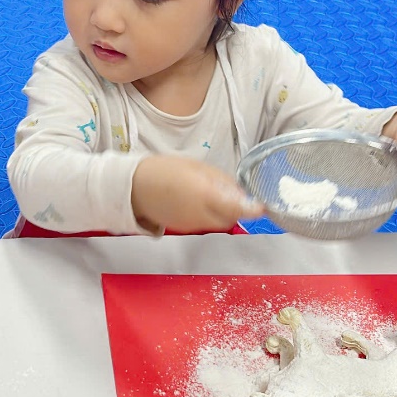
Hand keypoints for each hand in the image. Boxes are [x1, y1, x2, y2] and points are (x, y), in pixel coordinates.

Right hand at [131, 155, 262, 233]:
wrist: (134, 187)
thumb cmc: (164, 170)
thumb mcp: (197, 167)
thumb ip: (222, 181)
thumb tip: (241, 193)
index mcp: (205, 194)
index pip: (238, 208)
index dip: (253, 210)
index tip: (262, 207)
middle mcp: (201, 214)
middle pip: (231, 218)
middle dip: (237, 209)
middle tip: (232, 194)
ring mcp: (193, 225)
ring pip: (219, 223)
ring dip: (223, 212)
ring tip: (210, 195)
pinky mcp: (185, 229)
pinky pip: (205, 224)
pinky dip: (209, 216)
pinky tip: (198, 202)